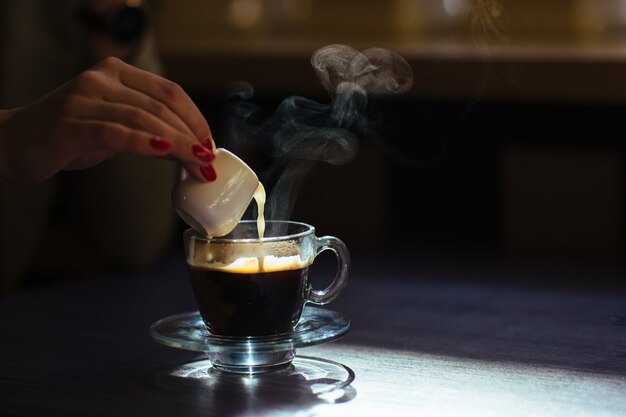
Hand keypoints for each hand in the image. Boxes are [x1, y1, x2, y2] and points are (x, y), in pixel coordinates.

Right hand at [0, 57, 215, 183]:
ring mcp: (83, 99)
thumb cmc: (69, 135)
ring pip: (144, 119)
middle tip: (208, 162)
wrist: (13, 143)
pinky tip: (165, 152)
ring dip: (177, 145)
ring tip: (197, 164)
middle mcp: (100, 79)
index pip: (169, 91)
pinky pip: (115, 133)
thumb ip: (147, 127)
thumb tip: (190, 147)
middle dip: (191, 137)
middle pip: (161, 107)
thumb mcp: (114, 124)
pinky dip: (144, 143)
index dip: (195, 118)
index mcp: (115, 72)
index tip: (210, 143)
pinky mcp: (69, 125)